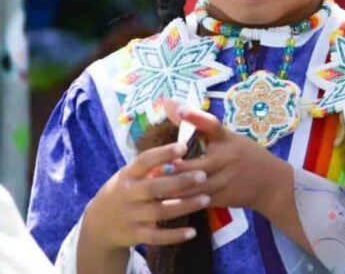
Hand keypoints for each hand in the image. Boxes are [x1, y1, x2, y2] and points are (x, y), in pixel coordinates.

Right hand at [79, 142, 209, 260]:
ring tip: (206, 199)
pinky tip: (192, 232)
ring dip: (184, 206)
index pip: (144, 161)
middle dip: (179, 182)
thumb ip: (152, 165)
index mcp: (128, 175)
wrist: (99, 225)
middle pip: (154, 188)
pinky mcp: (135, 235)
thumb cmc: (126, 191)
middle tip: (203, 175)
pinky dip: (174, 236)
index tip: (183, 147)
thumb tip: (183, 147)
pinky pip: (156, 237)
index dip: (163, 153)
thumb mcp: (131, 174)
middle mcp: (128, 195)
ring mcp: (131, 216)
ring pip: (159, 212)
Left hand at [165, 100, 289, 215]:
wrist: (271, 183)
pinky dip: (184, 202)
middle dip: (176, 168)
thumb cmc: (245, 156)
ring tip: (154, 189)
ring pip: (196, 186)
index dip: (197, 117)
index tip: (181, 109)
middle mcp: (227, 158)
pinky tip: (168, 203)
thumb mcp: (228, 138)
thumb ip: (198, 126)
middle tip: (155, 169)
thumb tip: (170, 105)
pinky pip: (200, 200)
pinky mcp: (224, 196)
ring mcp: (226, 179)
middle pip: (197, 164)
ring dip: (175, 188)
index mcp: (228, 140)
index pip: (213, 125)